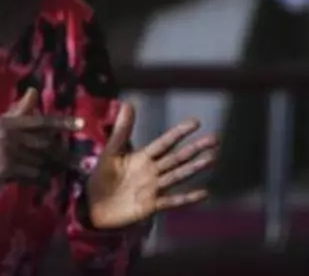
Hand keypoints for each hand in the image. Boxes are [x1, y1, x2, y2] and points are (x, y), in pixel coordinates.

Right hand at [0, 89, 80, 195]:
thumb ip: (17, 112)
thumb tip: (33, 91)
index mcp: (6, 123)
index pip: (39, 121)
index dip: (61, 122)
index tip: (80, 124)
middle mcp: (8, 135)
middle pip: (45, 143)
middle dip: (62, 153)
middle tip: (75, 161)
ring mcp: (8, 153)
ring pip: (41, 161)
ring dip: (52, 168)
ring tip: (58, 172)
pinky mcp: (6, 169)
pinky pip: (33, 175)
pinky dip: (41, 180)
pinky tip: (44, 182)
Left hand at [86, 102, 217, 228]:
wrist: (93, 205)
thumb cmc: (102, 177)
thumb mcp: (110, 152)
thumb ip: (121, 130)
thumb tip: (128, 103)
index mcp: (142, 157)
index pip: (164, 142)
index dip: (179, 132)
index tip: (196, 122)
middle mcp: (152, 171)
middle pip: (177, 158)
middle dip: (195, 148)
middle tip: (215, 138)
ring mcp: (154, 188)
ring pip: (177, 176)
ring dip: (194, 168)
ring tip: (212, 158)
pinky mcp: (151, 205)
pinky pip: (171, 201)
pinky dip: (187, 198)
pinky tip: (204, 193)